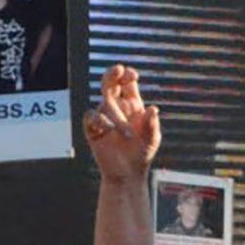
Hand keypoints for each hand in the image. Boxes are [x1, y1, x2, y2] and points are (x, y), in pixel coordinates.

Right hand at [84, 64, 160, 181]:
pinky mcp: (93, 128)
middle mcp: (117, 107)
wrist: (128, 174)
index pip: (127, 83)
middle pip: (110, 82)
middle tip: (118, 70)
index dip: (128, 75)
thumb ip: (152, 125)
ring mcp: (104, 116)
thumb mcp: (152, 140)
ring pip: (104, 101)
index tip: (132, 75)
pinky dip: (100, 120)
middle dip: (112, 73)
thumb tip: (153, 109)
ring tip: (128, 136)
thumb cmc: (142, 154)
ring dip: (116, 115)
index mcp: (132, 105)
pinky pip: (91, 116)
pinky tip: (109, 130)